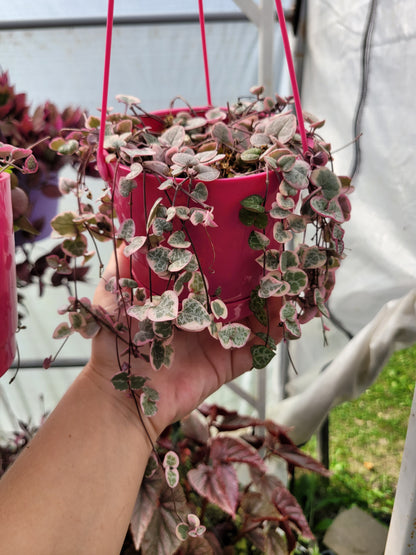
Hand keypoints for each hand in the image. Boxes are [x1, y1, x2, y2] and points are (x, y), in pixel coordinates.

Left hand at [85, 248, 283, 439]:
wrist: (119, 392)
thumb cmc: (114, 339)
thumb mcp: (114, 292)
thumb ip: (124, 263)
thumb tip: (134, 228)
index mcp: (180, 299)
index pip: (210, 275)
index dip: (229, 259)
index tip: (245, 239)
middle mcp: (202, 318)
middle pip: (238, 295)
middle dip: (258, 278)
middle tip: (275, 258)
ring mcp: (217, 341)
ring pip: (253, 319)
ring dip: (272, 302)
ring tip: (287, 282)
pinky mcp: (227, 364)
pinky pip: (257, 349)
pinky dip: (275, 333)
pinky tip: (285, 314)